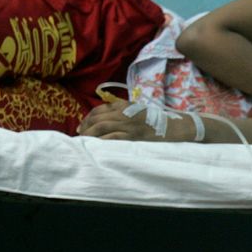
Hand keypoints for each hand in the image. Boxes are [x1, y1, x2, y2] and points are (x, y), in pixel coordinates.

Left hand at [77, 100, 193, 141]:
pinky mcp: (133, 136)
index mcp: (124, 106)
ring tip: (84, 140)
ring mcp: (128, 125)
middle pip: (98, 118)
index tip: (82, 126)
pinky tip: (96, 145)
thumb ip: (122, 110)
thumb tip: (103, 118)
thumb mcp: (136, 110)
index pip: (100, 109)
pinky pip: (113, 137)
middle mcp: (124, 113)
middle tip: (80, 134)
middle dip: (86, 126)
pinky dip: (102, 141)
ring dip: (90, 134)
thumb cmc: (153, 120)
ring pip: (103, 127)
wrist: (171, 126)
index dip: (88, 117)